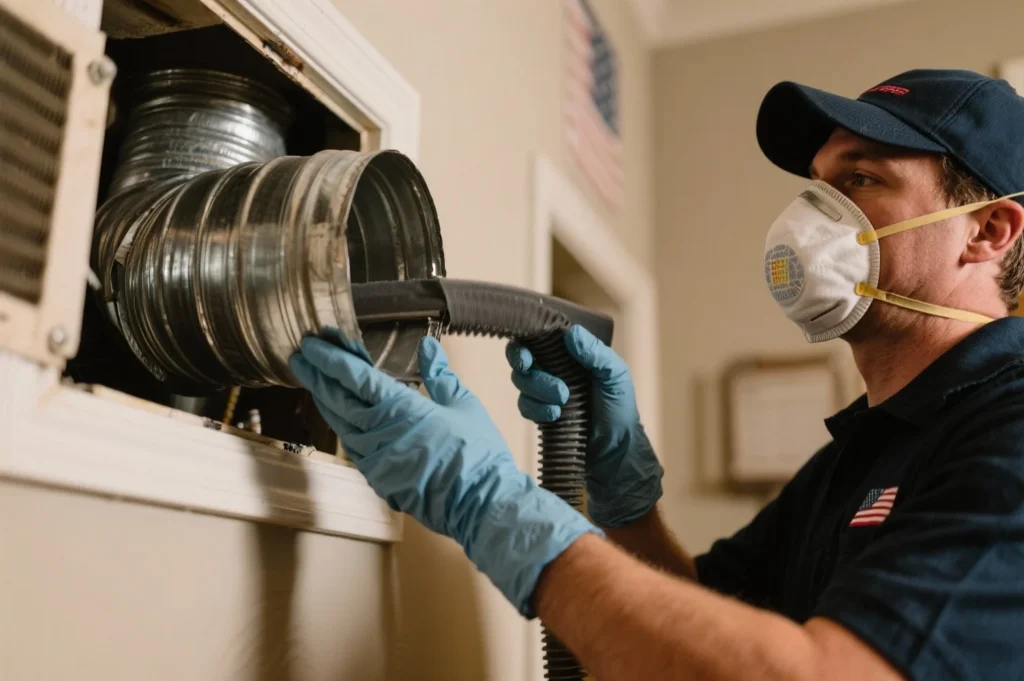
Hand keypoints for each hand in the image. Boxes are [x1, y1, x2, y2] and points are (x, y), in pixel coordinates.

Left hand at [289, 334, 598, 615]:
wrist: (480, 504)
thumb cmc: (477, 455)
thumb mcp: (463, 404)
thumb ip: (440, 374)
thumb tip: (428, 347)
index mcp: (401, 409)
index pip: (354, 378)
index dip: (330, 359)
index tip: (312, 344)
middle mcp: (379, 433)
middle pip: (336, 399)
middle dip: (316, 376)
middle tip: (300, 357)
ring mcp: (374, 458)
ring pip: (339, 424)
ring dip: (325, 401)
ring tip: (314, 382)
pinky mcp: (378, 477)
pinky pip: (352, 446)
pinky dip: (342, 426)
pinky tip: (340, 417)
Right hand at [506, 325, 661, 527]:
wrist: (614, 450)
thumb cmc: (619, 409)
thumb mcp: (615, 375)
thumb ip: (596, 353)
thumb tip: (571, 334)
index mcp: (570, 354)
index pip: (539, 338)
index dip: (526, 342)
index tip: (528, 353)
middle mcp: (554, 369)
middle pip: (522, 358)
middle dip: (525, 365)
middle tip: (532, 369)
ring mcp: (545, 392)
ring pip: (522, 382)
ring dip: (538, 389)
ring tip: (563, 400)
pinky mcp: (540, 413)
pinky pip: (525, 406)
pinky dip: (537, 409)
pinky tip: (555, 416)